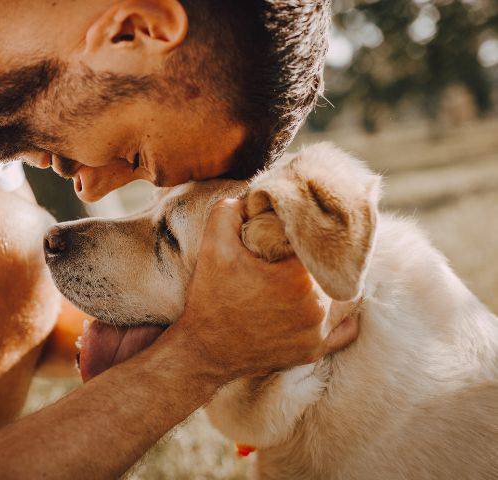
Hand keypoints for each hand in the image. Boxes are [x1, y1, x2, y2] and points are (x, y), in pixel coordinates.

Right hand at [175, 198, 358, 383]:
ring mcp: (318, 333)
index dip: (313, 230)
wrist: (203, 351)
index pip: (322, 242)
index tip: (302, 226)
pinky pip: (346, 329)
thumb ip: (230, 211)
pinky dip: (343, 314)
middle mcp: (316, 307)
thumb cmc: (210, 298)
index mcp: (298, 278)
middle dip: (325, 255)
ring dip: (336, 281)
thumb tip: (251, 197)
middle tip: (310, 247)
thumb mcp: (213, 246)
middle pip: (338, 268)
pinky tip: (329, 300)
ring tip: (320, 270)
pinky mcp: (314, 351)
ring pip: (348, 297)